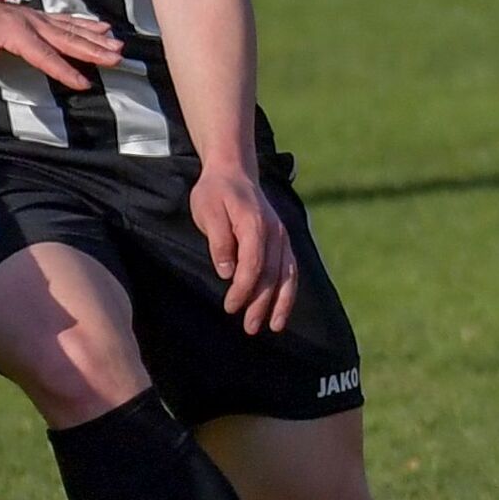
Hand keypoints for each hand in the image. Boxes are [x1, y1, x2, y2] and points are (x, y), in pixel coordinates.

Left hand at [0, 0, 122, 109]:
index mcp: (14, 34)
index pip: (44, 56)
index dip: (64, 70)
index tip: (83, 82)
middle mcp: (30, 23)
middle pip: (67, 39)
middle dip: (93, 50)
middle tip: (116, 58)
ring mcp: (36, 17)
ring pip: (71, 28)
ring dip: (96, 37)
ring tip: (117, 46)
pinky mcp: (37, 16)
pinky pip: (66, 20)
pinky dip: (86, 24)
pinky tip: (103, 27)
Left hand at [189, 163, 296, 335]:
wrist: (233, 171)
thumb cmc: (215, 192)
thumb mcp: (207, 211)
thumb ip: (219, 241)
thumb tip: (228, 272)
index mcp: (254, 223)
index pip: (253, 264)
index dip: (243, 289)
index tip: (230, 307)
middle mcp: (274, 231)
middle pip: (271, 274)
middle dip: (262, 304)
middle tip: (250, 328)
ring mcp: (282, 236)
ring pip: (287, 275)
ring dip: (281, 303)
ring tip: (272, 327)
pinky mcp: (283, 241)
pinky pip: (291, 270)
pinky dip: (289, 291)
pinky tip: (281, 310)